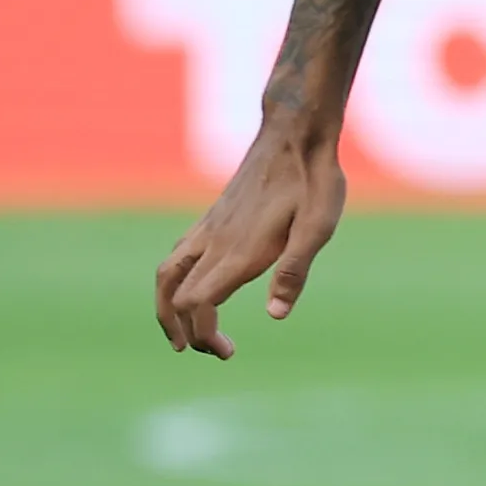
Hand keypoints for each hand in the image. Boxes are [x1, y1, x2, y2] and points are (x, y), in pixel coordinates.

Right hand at [152, 125, 345, 357]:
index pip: (197, 304)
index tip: (226, 352)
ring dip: (167, 309)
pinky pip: (177, 256)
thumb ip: (295, 271)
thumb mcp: (319, 227)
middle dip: (184, 331)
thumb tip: (275, 315)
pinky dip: (174, 284)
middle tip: (216, 351)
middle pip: (173, 296)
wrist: (295, 133)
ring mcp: (209, 228)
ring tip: (185, 335)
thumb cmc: (314, 180)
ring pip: (166, 275)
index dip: (202, 335)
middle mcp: (215, 242)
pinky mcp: (212, 218)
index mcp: (239, 251)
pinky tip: (194, 291)